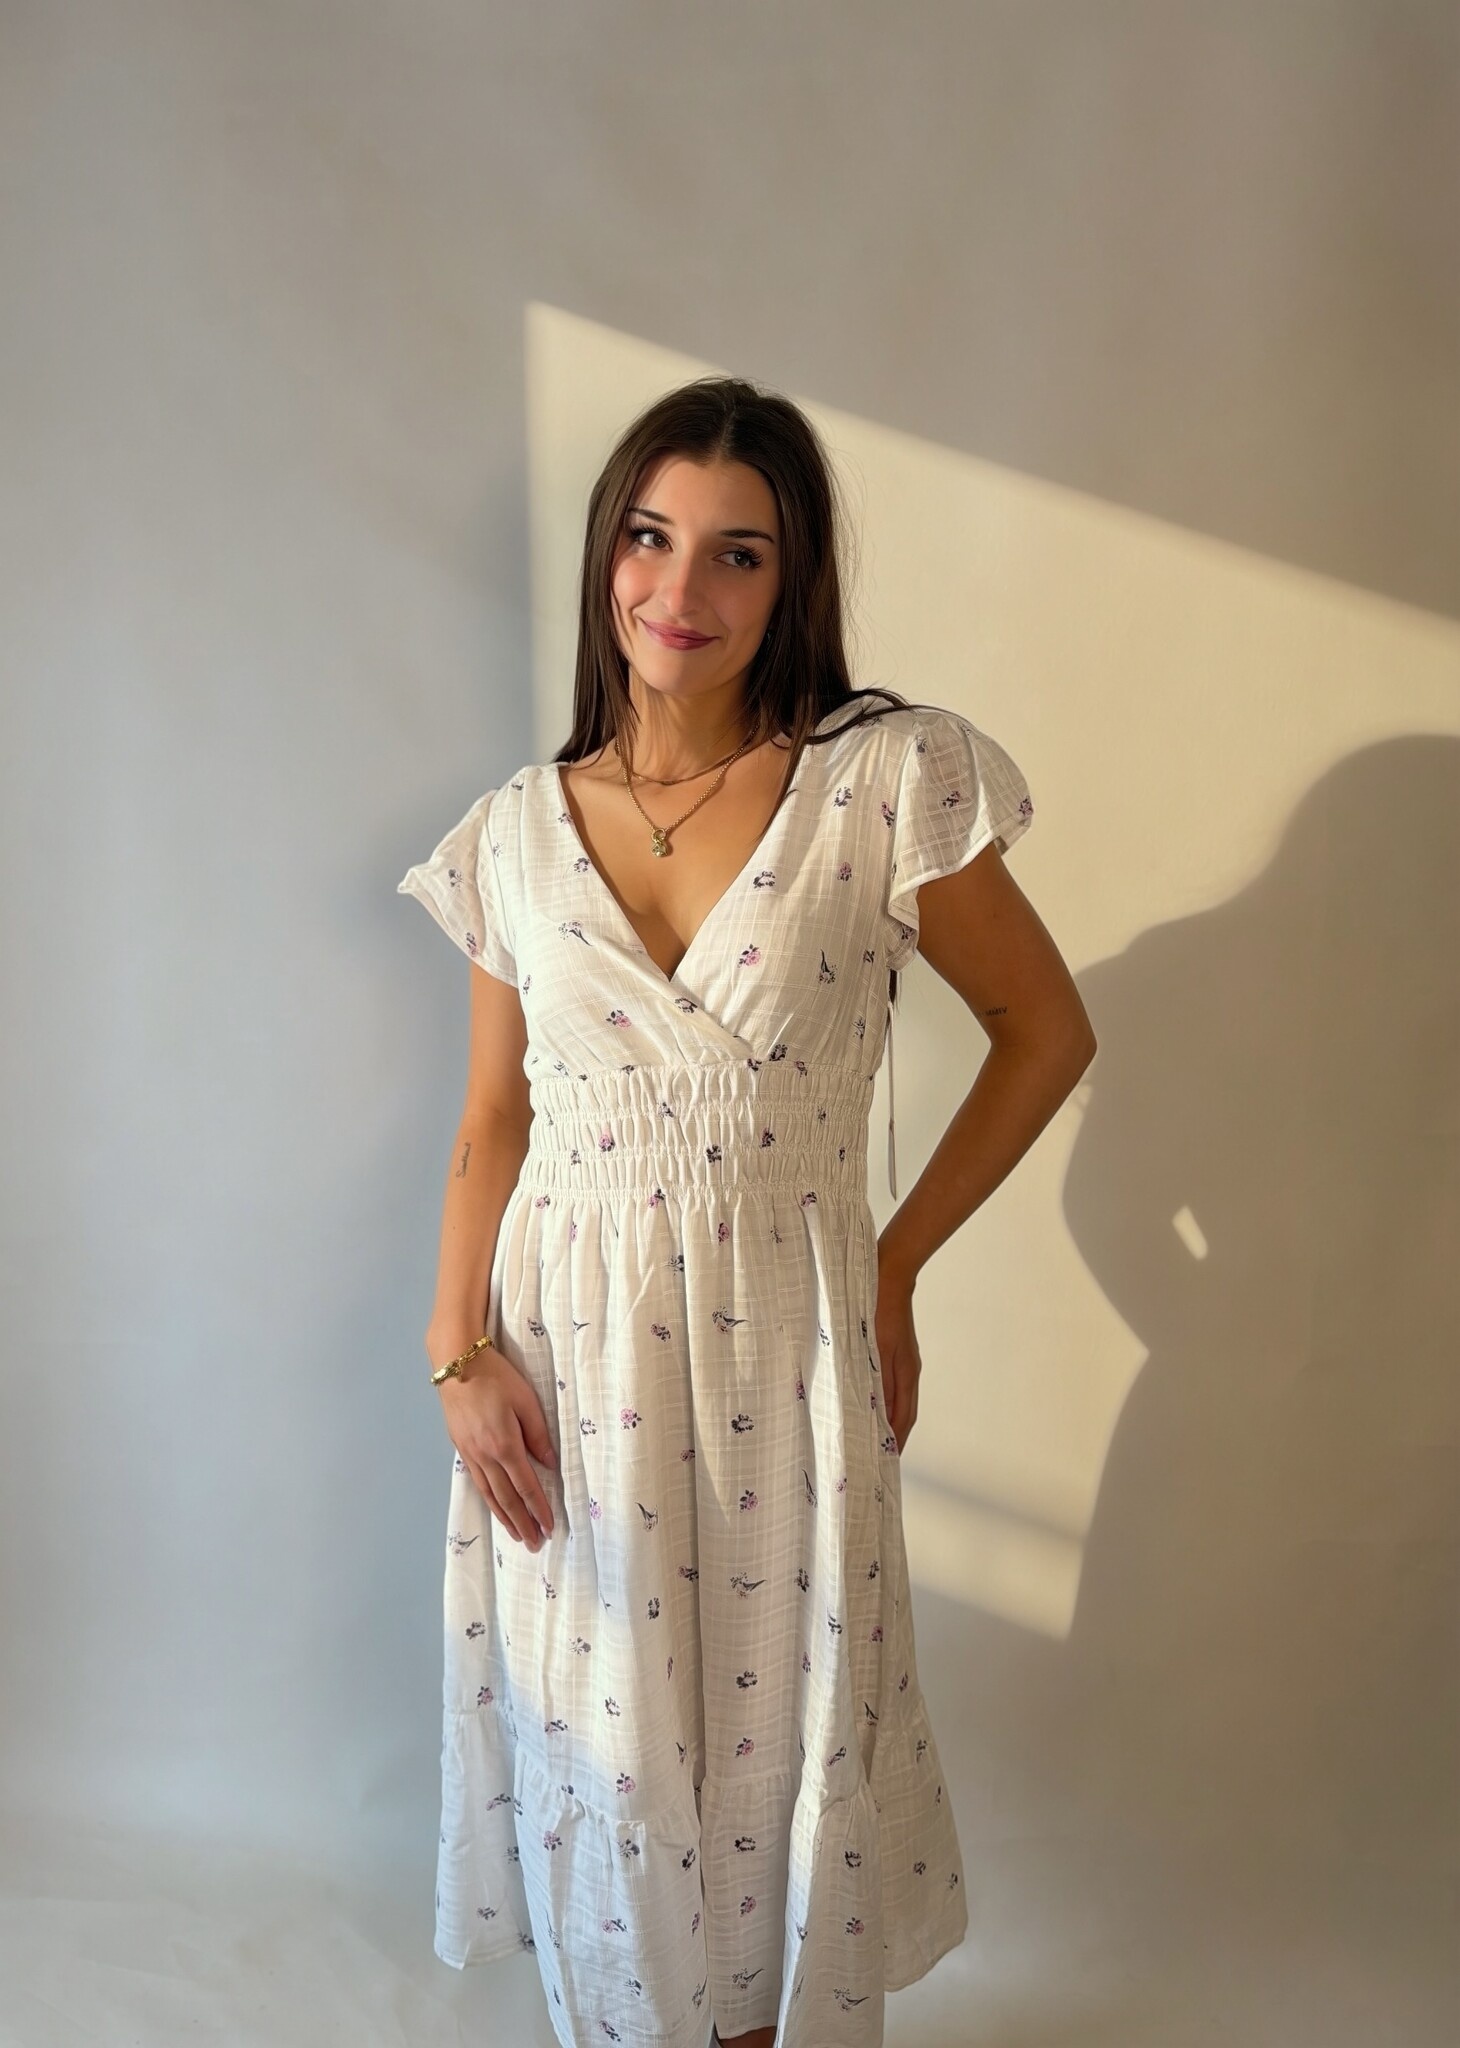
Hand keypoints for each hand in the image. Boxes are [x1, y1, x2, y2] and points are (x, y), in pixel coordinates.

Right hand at [438, 1345, 558, 1549]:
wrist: (456, 1364)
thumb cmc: (496, 1377)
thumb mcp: (526, 1401)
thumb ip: (539, 1435)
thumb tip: (549, 1464)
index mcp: (505, 1445)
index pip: (526, 1486)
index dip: (539, 1509)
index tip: (549, 1528)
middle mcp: (486, 1456)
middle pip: (507, 1498)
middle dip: (522, 1523)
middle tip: (534, 1544)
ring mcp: (470, 1454)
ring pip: (489, 1495)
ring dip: (505, 1518)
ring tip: (516, 1536)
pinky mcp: (461, 1448)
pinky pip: (477, 1482)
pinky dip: (489, 1501)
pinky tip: (495, 1507)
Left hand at [874, 1258, 922, 1453]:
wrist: (889, 1276)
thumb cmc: (878, 1310)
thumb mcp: (874, 1347)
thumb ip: (878, 1380)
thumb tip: (877, 1413)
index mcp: (907, 1374)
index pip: (904, 1418)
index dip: (895, 1441)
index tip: (885, 1462)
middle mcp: (909, 1372)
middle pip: (905, 1413)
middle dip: (894, 1437)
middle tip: (880, 1459)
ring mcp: (905, 1362)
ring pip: (900, 1400)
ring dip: (890, 1421)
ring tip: (876, 1439)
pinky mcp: (896, 1353)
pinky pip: (894, 1386)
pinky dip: (886, 1402)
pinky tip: (873, 1405)